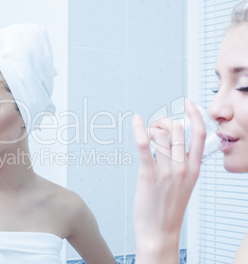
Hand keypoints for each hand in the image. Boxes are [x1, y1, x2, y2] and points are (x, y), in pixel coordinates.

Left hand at [132, 99, 205, 260]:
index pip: (200, 134)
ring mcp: (166, 171)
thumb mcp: (185, 185)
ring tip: (145, 135)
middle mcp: (183, 167)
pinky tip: (135, 120)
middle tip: (155, 127)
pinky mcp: (149, 174)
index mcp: (194, 168)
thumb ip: (184, 166)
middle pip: (176, 129)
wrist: (160, 232)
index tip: (187, 102)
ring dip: (150, 128)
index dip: (194, 115)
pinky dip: (139, 129)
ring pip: (160, 134)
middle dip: (164, 122)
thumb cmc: (169, 208)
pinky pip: (144, 145)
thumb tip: (175, 147)